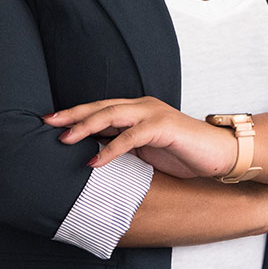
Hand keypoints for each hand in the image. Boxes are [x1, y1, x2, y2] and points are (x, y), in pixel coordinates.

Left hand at [43, 97, 236, 178]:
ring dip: (86, 127)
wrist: (219, 153)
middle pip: (101, 106)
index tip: (50, 121)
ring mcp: (153, 114)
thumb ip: (124, 145)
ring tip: (64, 140)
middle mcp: (143, 106)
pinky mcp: (163, 128)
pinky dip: (111, 149)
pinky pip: (131, 137)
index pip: (100, 108)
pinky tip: (95, 161)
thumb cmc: (184, 153)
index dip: (75, 113)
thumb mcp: (147, 150)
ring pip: (112, 115)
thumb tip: (93, 154)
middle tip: (47, 122)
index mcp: (138, 109)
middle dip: (72, 114)